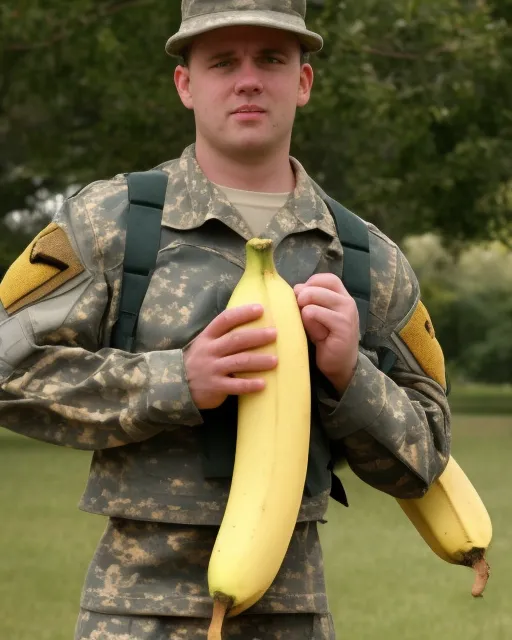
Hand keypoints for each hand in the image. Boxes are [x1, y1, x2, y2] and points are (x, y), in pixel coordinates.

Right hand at [183, 304, 277, 409]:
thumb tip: (253, 324)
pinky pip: (235, 386)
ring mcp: (212, 369)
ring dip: (259, 360)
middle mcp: (210, 350)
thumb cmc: (200, 361)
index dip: (243, 313)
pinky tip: (263, 384)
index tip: (261, 309)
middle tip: (274, 334)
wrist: (177, 385)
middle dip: (257, 336)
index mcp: (208, 336)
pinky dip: (250, 385)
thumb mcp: (205, 343)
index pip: (225, 319)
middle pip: (236, 340)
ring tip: (275, 360)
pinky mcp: (215, 386)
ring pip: (239, 362)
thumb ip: (223, 335)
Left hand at [294, 274, 358, 392]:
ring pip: (311, 297)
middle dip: (301, 300)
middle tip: (303, 317)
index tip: (304, 301)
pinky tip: (318, 337)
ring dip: (304, 313)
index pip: (325, 278)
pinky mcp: (342, 325)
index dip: (309, 285)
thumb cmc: (325, 339)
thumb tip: (295, 289)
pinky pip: (313, 313)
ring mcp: (347, 312)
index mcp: (342, 296)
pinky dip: (309, 324)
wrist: (340, 365)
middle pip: (314, 286)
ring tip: (312, 328)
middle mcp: (347, 301)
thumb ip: (309, 300)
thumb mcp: (316, 315)